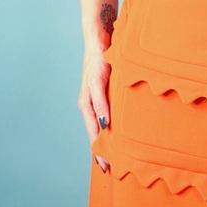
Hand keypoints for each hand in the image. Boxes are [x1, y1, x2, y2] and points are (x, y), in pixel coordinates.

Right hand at [77, 50, 110, 171]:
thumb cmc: (99, 58)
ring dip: (108, 141)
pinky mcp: (105, 94)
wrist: (100, 38)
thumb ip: (101, 102)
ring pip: (102, 126)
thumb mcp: (99, 81)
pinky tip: (119, 134)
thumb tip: (103, 125)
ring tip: (117, 158)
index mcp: (87, 103)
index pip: (93, 133)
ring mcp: (98, 100)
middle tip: (113, 169)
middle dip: (103, 151)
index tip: (106, 166)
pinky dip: (111, 128)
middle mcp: (91, 104)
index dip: (99, 150)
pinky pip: (107, 115)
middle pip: (97, 133)